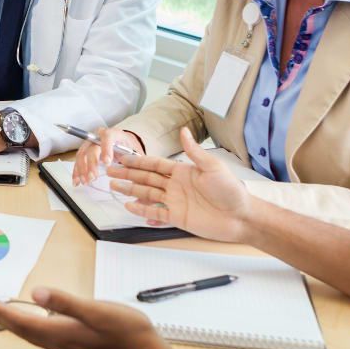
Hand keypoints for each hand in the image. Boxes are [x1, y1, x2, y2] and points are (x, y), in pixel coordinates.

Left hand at [0, 286, 167, 348]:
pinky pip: (45, 339)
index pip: (23, 321)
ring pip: (34, 336)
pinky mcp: (77, 348)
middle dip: (3, 316)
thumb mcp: (96, 311)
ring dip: (16, 323)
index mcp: (61, 333)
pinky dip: (33, 329)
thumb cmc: (126, 332)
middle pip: (24, 330)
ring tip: (4, 312)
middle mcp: (60, 343)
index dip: (3, 310)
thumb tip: (36, 292)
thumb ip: (65, 302)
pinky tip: (38, 324)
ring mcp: (68, 348)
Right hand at [72, 129, 143, 184]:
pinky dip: (76, 171)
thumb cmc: (129, 147)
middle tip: (93, 177)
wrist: (122, 142)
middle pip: (92, 147)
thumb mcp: (135, 152)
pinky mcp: (85, 150)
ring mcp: (90, 143)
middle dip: (91, 163)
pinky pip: (78, 160)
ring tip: (85, 181)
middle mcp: (99, 136)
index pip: (107, 137)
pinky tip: (77, 180)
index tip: (107, 163)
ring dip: (82, 169)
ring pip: (82, 154)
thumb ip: (134, 160)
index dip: (106, 149)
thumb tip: (136, 173)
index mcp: (114, 133)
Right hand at [107, 127, 252, 241]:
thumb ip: (194, 151)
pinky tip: (129, 206)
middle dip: (127, 174)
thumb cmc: (231, 190)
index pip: (154, 165)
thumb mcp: (212, 167)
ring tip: (113, 186)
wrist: (240, 217)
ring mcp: (175, 201)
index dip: (138, 161)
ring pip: (147, 194)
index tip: (122, 158)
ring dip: (129, 190)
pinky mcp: (177, 217)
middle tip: (109, 171)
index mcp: (182, 171)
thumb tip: (183, 131)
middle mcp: (176, 186)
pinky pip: (155, 213)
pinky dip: (142, 210)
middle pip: (146, 178)